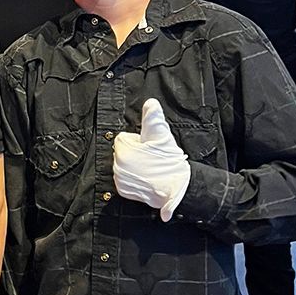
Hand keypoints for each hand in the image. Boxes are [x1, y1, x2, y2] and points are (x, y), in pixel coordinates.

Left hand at [113, 98, 190, 221]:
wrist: (177, 187)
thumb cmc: (169, 161)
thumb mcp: (161, 135)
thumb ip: (152, 117)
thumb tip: (151, 103)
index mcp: (123, 151)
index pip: (123, 138)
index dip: (138, 140)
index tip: (148, 147)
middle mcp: (117, 167)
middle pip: (123, 151)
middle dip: (134, 152)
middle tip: (151, 157)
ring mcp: (119, 180)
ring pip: (123, 164)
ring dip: (134, 164)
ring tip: (150, 167)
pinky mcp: (123, 191)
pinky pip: (124, 178)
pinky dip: (133, 177)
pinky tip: (146, 177)